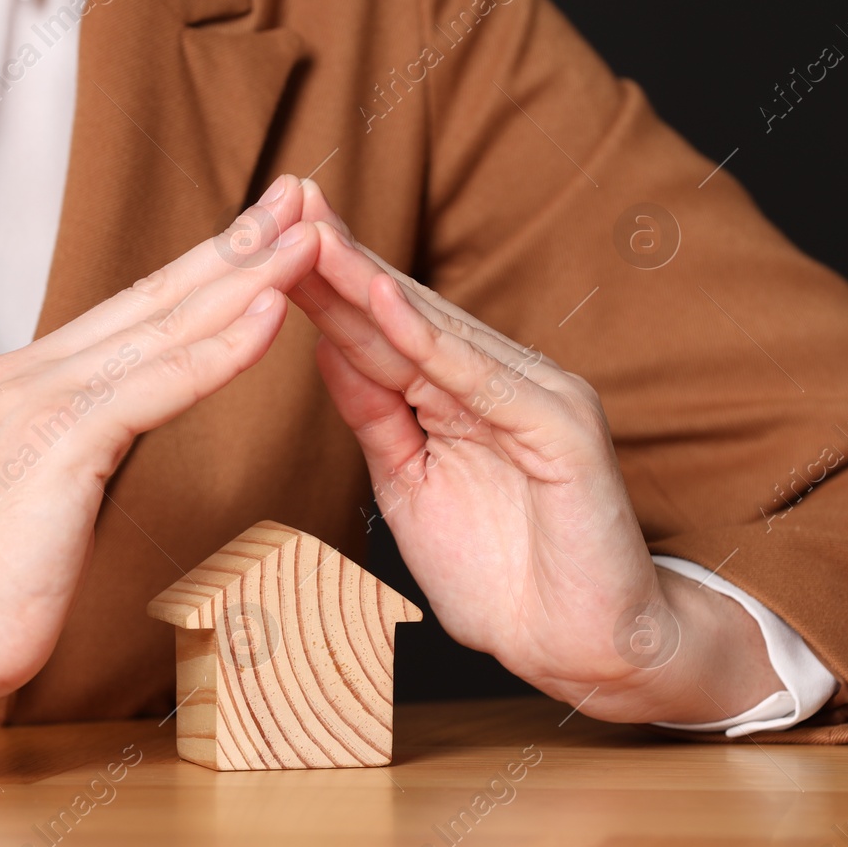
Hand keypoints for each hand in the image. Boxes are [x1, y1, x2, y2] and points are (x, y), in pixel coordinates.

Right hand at [0, 176, 318, 756]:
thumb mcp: (47, 492)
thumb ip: (85, 442)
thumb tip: (128, 423)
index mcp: (28, 381)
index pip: (137, 309)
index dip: (209, 265)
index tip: (267, 232)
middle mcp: (28, 374)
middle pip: (156, 296)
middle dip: (238, 245)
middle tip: (302, 197)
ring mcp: (37, 401)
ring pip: (163, 327)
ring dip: (246, 280)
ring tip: (307, 239)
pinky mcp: (55, 443)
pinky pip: (155, 386)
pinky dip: (220, 350)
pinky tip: (271, 316)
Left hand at [291, 183, 781, 723]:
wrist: (582, 648)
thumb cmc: (504, 579)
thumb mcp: (412, 488)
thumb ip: (377, 418)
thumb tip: (326, 348)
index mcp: (466, 396)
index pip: (384, 330)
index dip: (327, 285)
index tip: (265, 239)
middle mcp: (504, 382)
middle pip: (406, 313)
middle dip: (341, 260)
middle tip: (283, 198)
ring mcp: (538, 398)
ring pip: (437, 333)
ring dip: (370, 282)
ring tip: (313, 235)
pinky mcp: (562, 430)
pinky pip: (482, 381)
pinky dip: (429, 341)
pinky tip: (380, 302)